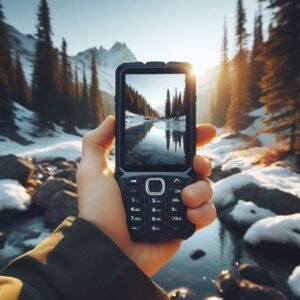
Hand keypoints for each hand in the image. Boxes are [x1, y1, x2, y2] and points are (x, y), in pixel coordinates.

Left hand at [77, 116, 216, 275]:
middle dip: (203, 162)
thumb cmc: (99, 212)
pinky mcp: (183, 225)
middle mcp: (164, 186)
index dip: (191, 139)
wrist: (109, 251)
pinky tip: (190, 213)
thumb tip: (111, 119)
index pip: (174, 152)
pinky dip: (204, 211)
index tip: (205, 131)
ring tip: (185, 198)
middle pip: (196, 168)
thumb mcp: (92, 172)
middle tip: (197, 165)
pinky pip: (206, 213)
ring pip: (205, 188)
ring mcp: (175, 206)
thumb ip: (97, 142)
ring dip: (202, 189)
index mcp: (148, 172)